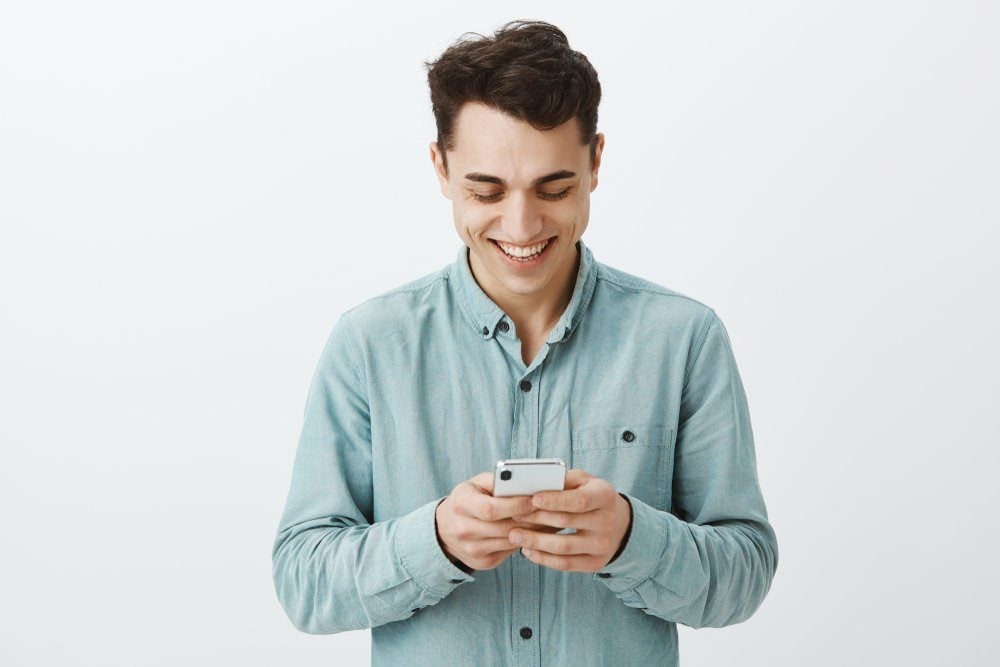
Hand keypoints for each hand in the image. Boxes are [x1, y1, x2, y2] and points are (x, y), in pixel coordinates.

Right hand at [435, 471, 563, 571]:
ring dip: (533, 532)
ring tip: (551, 521)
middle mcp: (463, 530)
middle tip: (552, 511)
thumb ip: (498, 480)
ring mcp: (473, 549)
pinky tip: (538, 533)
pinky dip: (526, 542)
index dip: (516, 505)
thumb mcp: (476, 483)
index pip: (491, 508)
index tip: (536, 499)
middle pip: (503, 527)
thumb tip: (525, 481)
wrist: (446, 529)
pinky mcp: (483, 562)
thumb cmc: (468, 499)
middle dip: (530, 519)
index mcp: (461, 504)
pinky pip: (510, 551)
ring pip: (510, 541)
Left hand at [506, 469, 631, 571]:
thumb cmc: (592, 496)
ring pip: (563, 547)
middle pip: (567, 523)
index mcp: (605, 496)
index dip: (554, 501)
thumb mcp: (584, 481)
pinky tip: (528, 550)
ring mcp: (602, 546)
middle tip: (514, 516)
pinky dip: (543, 559)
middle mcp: (607, 522)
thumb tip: (533, 484)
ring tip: (515, 536)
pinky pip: (565, 564)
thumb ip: (563, 480)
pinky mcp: (596, 563)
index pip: (578, 501)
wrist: (619, 524)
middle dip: (537, 519)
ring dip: (535, 542)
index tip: (532, 499)